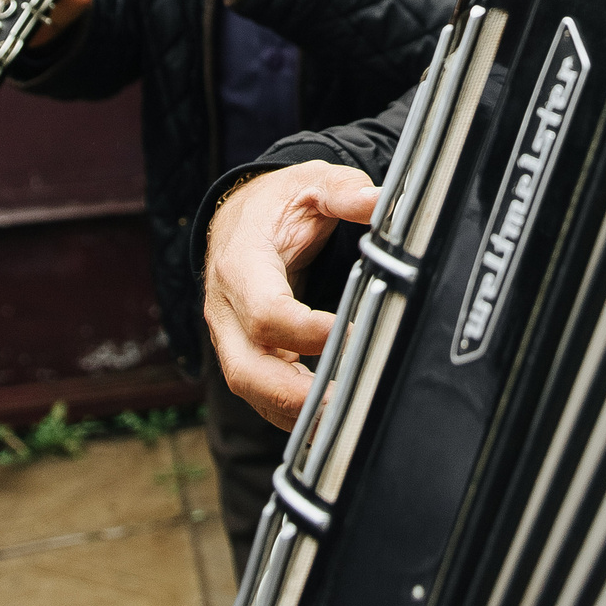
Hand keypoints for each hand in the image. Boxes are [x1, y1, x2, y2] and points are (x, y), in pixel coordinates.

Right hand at [204, 162, 378, 428]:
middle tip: (346, 406)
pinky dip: (294, 414)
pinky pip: (262, 395)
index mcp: (241, 264)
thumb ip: (344, 191)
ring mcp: (231, 338)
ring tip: (348, 423)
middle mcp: (227, 309)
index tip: (354, 336)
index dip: (307, 331)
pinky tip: (332, 423)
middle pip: (246, 369)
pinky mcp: (245, 355)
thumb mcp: (311, 183)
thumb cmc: (278, 204)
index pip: (266, 311)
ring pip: (252, 390)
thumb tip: (379, 201)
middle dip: (294, 396)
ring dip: (297, 414)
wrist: (239, 218)